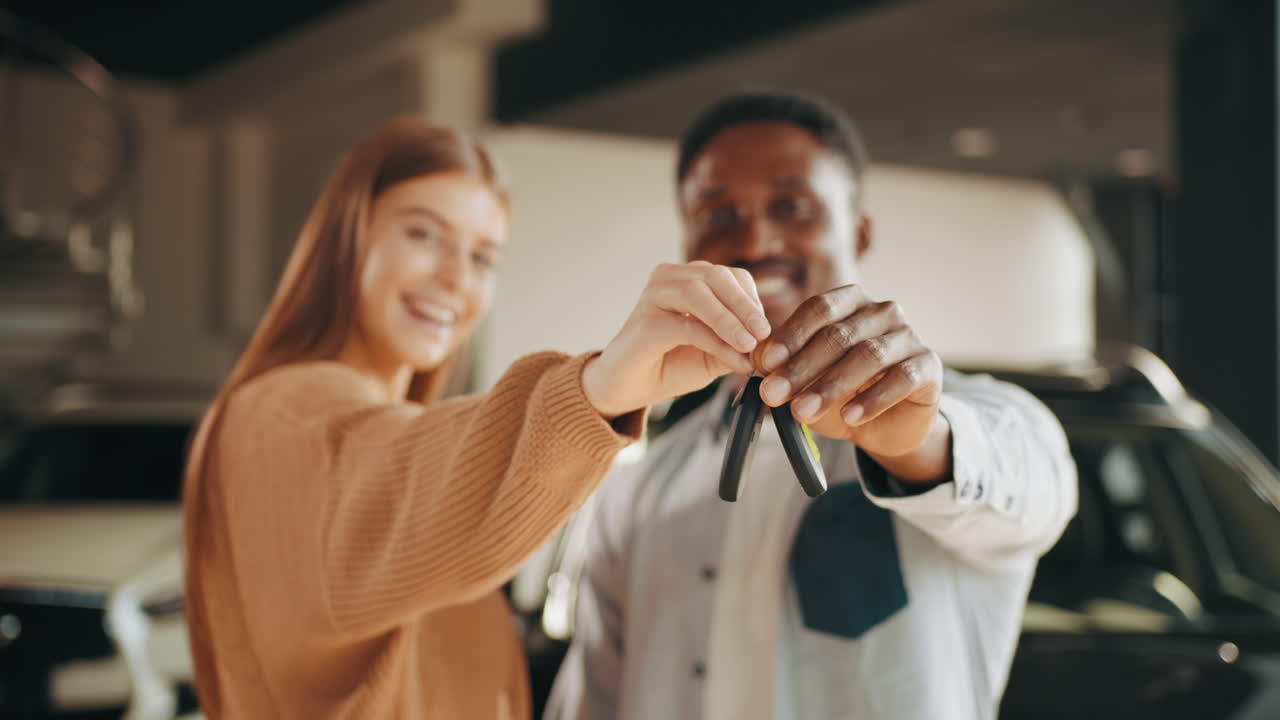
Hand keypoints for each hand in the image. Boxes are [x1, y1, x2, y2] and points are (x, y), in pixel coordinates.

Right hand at [583, 261, 769, 417]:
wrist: (627, 389)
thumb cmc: (668, 365)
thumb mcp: (713, 354)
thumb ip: (738, 344)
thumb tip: (769, 344)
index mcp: (687, 279)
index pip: (729, 276)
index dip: (751, 300)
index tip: (766, 329)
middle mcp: (668, 279)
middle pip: (716, 277)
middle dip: (745, 305)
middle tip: (764, 333)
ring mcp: (653, 296)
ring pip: (699, 293)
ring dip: (730, 319)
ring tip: (750, 344)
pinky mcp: (645, 322)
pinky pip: (687, 326)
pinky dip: (716, 342)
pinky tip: (734, 359)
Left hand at [752, 285, 944, 461]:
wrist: (884, 426)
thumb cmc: (841, 393)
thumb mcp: (806, 379)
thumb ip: (784, 366)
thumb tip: (755, 361)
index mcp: (851, 302)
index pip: (819, 309)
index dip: (790, 335)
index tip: (765, 363)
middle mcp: (883, 312)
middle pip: (839, 334)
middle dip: (802, 367)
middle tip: (774, 394)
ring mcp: (909, 336)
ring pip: (868, 356)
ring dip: (832, 386)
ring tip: (804, 411)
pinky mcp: (929, 366)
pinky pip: (901, 379)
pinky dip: (873, 400)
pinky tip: (851, 417)